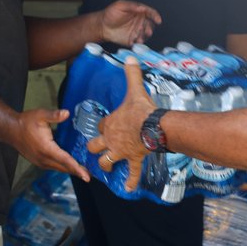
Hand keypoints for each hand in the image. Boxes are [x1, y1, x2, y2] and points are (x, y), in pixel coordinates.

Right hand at [10, 108, 90, 180]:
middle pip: (64, 168)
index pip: (65, 160)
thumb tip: (67, 113)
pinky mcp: (38, 162)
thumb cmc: (26, 122)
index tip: (86, 176)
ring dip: (71, 170)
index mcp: (46, 149)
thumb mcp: (40, 115)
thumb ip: (54, 115)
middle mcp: (43, 159)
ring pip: (59, 168)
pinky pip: (54, 167)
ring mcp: (40, 162)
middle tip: (91, 174)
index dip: (77, 168)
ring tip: (84, 172)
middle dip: (77, 171)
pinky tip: (70, 166)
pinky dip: (63, 167)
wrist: (11, 130)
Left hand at [86, 58, 154, 191]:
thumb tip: (131, 57)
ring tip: (107, 168)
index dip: (103, 126)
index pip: (101, 126)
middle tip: (96, 149)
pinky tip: (127, 188)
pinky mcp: (133, 159)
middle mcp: (111, 139)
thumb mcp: (135, 89)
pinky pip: (131, 172)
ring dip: (106, 165)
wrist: (152, 126)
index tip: (107, 126)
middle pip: (95, 146)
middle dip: (95, 148)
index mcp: (110, 123)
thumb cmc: (142, 109)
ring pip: (107, 161)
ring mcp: (121, 151)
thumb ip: (132, 74)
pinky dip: (130, 181)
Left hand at [100, 0, 160, 47]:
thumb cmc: (110, 14)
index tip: (158, 20)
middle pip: (150, 25)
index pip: (150, 13)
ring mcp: (137, 31)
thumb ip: (132, 6)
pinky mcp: (133, 39)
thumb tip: (142, 7)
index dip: (155, 16)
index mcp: (139, 12)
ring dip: (144, 36)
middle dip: (150, 28)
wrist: (102, 26)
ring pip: (145, 34)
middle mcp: (140, 21)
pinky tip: (135, 42)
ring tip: (139, 38)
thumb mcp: (120, 5)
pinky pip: (139, 42)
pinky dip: (138, 43)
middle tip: (147, 31)